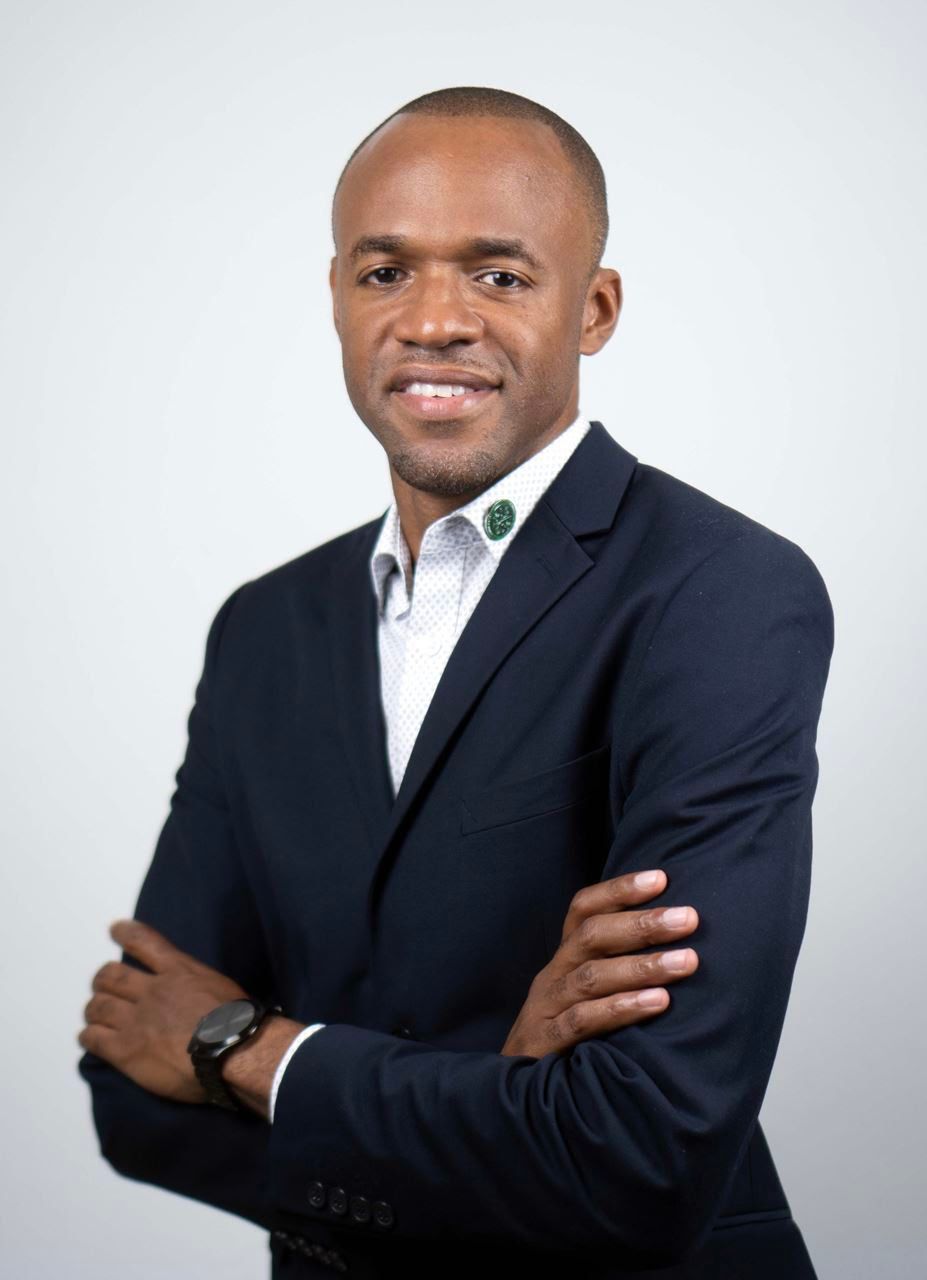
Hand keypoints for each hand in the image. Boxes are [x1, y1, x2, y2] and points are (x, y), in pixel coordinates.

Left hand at [79, 919, 250, 1102]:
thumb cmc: (238, 1022)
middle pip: (110, 976)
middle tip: (102, 986)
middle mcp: (152, 990)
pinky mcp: (126, 1050)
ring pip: (97, 1006)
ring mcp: (136, 1020)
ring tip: (96, 1014)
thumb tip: (192, 991)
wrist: (233, 1053)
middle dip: (103, 980)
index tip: (115, 929)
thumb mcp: (219, 986)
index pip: (143, 941)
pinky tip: (91, 1037)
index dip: (124, 933)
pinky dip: (88, 1035)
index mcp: (178, 971)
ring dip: (94, 1009)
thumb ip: (196, 984)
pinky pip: (93, 1038)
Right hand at [501, 869, 698, 1056]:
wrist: (516, 1095)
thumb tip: (677, 944)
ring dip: (643, 965)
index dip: (619, 890)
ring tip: (687, 961)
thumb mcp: (586, 997)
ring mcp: (547, 1008)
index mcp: (564, 958)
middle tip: (688, 918)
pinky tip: (658, 1003)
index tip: (662, 878)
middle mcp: (553, 974)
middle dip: (643, 923)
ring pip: (593, 975)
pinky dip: (623, 1008)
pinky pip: (584, 1020)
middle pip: (593, 935)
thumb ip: (617, 970)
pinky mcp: (546, 1042)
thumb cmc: (567, 1038)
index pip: (584, 909)